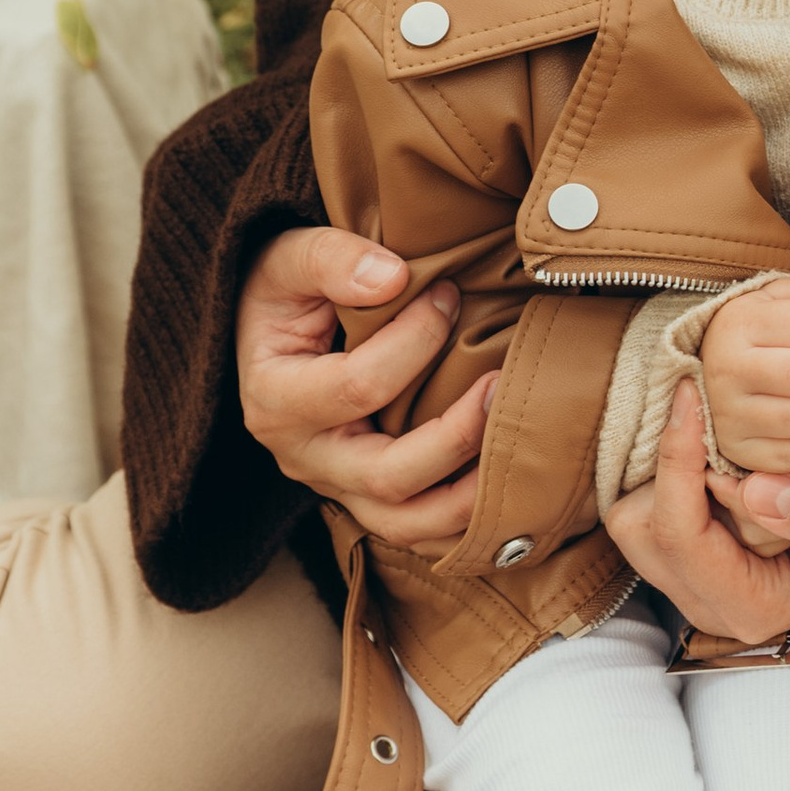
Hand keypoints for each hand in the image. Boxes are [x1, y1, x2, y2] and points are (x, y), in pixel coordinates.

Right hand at [237, 223, 496, 549]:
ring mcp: (339, 488)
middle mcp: (305, 459)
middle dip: (455, 435)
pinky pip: (422, 532)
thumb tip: (394, 279)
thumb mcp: (287, 258)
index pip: (358, 385)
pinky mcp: (371, 499)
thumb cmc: (286, 291)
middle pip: (387, 475)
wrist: (273, 331)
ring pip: (407, 525)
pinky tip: (511, 484)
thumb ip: (330, 259)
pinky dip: (467, 518)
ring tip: (516, 447)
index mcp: (276, 401)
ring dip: (470, 498)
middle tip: (500, 384)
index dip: (415, 340)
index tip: (450, 294)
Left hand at [604, 386, 789, 638]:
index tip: (693, 396)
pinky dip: (665, 463)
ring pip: (634, 515)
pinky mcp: (688, 543)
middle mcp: (715, 601)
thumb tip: (754, 493)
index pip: (683, 541)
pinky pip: (645, 501)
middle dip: (665, 468)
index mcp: (757, 608)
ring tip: (702, 419)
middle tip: (701, 408)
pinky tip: (699, 430)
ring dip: (661, 464)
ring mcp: (697, 575)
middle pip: (642, 531)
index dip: (679, 466)